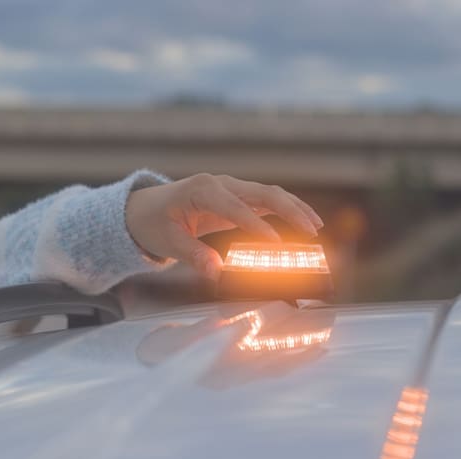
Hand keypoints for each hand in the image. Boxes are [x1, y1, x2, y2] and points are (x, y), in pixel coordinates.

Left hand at [125, 173, 323, 278]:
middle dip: (289, 211)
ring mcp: (231, 188)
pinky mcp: (237, 197)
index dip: (256, 225)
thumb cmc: (154, 222)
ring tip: (315, 227)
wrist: (145, 208)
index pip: (236, 208)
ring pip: (270, 194)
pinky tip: (304, 222)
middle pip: (262, 193)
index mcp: (202, 190)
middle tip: (310, 231)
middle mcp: (221, 184)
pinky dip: (287, 210)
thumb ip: (193, 255)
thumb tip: (216, 271)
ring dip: (295, 208)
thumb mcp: (167, 241)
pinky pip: (266, 201)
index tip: (275, 243)